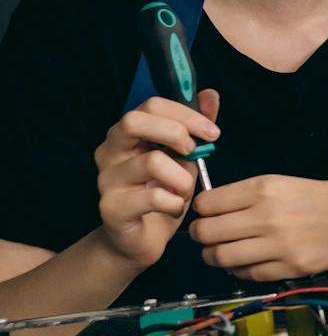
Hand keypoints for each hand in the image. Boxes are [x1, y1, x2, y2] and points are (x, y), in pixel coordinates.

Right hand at [94, 91, 221, 266]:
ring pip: (152, 162)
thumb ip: (195, 127)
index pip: (151, 105)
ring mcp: (107, 180)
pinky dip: (175, 203)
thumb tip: (211, 94)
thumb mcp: (184, 158)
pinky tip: (174, 208)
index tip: (212, 132)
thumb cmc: (162, 194)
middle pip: (134, 121)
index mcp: (127, 135)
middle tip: (195, 154)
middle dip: (175, 133)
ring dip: (182, 178)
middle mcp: (109, 152)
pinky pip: (153, 196)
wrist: (138, 241)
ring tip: (184, 192)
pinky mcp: (111, 208)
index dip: (185, 114)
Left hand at [190, 176, 327, 280]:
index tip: (206, 212)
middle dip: (200, 235)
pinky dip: (238, 270)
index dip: (201, 209)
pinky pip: (247, 274)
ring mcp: (278, 245)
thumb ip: (247, 195)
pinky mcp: (290, 268)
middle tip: (206, 235)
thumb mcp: (283, 183)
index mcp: (264, 188)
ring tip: (220, 251)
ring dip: (213, 256)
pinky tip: (245, 262)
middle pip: (206, 232)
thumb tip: (209, 210)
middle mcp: (267, 216)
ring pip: (220, 257)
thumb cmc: (321, 198)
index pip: (207, 204)